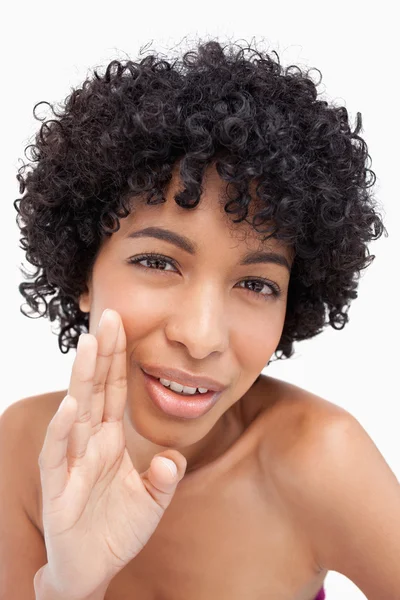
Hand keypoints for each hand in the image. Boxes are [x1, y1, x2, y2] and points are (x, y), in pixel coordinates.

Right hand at [35, 309, 186, 599]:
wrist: (93, 569)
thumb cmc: (117, 529)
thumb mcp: (152, 501)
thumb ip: (166, 477)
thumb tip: (172, 457)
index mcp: (110, 440)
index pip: (113, 390)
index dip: (118, 359)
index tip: (123, 324)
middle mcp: (89, 444)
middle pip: (95, 390)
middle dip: (102, 354)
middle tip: (109, 317)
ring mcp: (72, 463)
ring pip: (76, 413)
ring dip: (82, 379)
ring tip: (89, 345)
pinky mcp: (58, 489)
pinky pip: (59, 455)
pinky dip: (63, 430)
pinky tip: (72, 405)